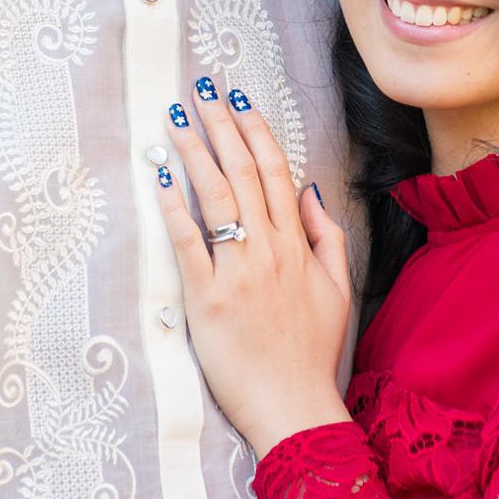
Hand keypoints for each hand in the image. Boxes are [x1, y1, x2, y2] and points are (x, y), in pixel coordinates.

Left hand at [156, 81, 355, 458]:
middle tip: (202, 91)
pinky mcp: (207, 299)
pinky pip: (188, 243)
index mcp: (298, 245)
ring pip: (216, 198)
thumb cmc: (312, 354)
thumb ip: (326, 237)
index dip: (256, 132)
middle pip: (243, 173)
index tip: (239, 101)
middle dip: (221, 127)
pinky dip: (173, 207)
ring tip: (176, 119)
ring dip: (194, 152)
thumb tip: (309, 191)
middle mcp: (269, 250)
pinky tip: (160, 176)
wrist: (294, 408)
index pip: (275, 172)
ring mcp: (238, 272)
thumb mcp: (338, 291)